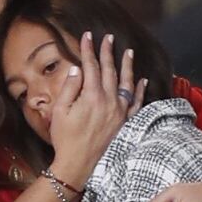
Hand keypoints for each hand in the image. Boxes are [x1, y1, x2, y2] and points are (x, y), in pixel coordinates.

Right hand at [45, 30, 137, 195]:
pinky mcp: (125, 123)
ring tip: (128, 51)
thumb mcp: (59, 112)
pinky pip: (136, 103)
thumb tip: (77, 69)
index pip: (91, 66)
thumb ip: (69, 88)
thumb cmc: (65, 140)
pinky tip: (142, 81)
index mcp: (91, 96)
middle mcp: (109, 101)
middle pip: (109, 70)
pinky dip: (140, 91)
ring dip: (127, 66)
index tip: (87, 36)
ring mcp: (120, 112)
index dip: (88, 50)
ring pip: (126, 83)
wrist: (79, 166)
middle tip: (107, 38)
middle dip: (107, 52)